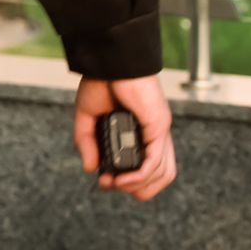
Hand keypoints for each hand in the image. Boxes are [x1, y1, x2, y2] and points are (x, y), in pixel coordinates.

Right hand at [73, 74, 175, 200]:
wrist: (109, 61)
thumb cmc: (102, 81)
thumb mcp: (88, 116)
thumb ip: (87, 142)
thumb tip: (90, 168)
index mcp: (141, 132)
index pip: (148, 168)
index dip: (130, 182)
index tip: (107, 181)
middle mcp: (154, 134)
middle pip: (161, 176)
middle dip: (137, 189)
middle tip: (113, 184)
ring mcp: (159, 131)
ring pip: (163, 173)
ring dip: (139, 186)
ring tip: (117, 184)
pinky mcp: (159, 126)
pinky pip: (156, 161)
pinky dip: (140, 176)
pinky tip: (123, 180)